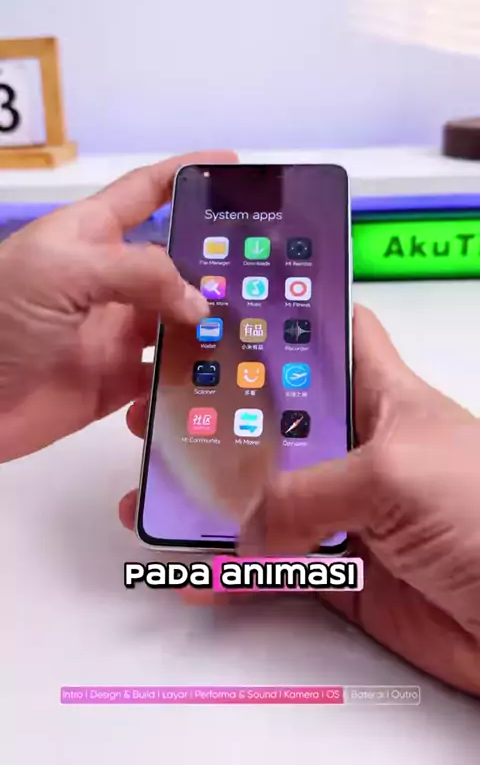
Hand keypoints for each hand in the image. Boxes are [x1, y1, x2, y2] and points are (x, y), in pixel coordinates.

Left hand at [0, 150, 235, 461]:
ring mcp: (116, 331)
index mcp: (91, 236)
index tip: (232, 166)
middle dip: (218, 266)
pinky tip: (210, 387)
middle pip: (177, 264)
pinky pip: (165, 378)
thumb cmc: (2, 319)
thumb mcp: (62, 272)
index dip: (186, 174)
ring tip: (253, 335)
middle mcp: (110, 280)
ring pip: (181, 324)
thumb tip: (200, 305)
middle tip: (267, 274)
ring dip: (211, 330)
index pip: (146, 192)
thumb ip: (137, 274)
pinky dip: (187, 383)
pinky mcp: (118, 381)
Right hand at [121, 305, 479, 695]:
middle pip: (282, 421)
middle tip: (167, 404)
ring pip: (269, 497)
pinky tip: (199, 569)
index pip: (334, 338)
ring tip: (163, 484)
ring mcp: (351, 510)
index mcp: (385, 399)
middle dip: (225, 414)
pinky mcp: (344, 570)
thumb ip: (307, 493)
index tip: (228, 313)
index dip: (288, 321)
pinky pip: (275, 566)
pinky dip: (234, 571)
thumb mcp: (393, 476)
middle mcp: (364, 449)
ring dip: (217, 496)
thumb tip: (248, 523)